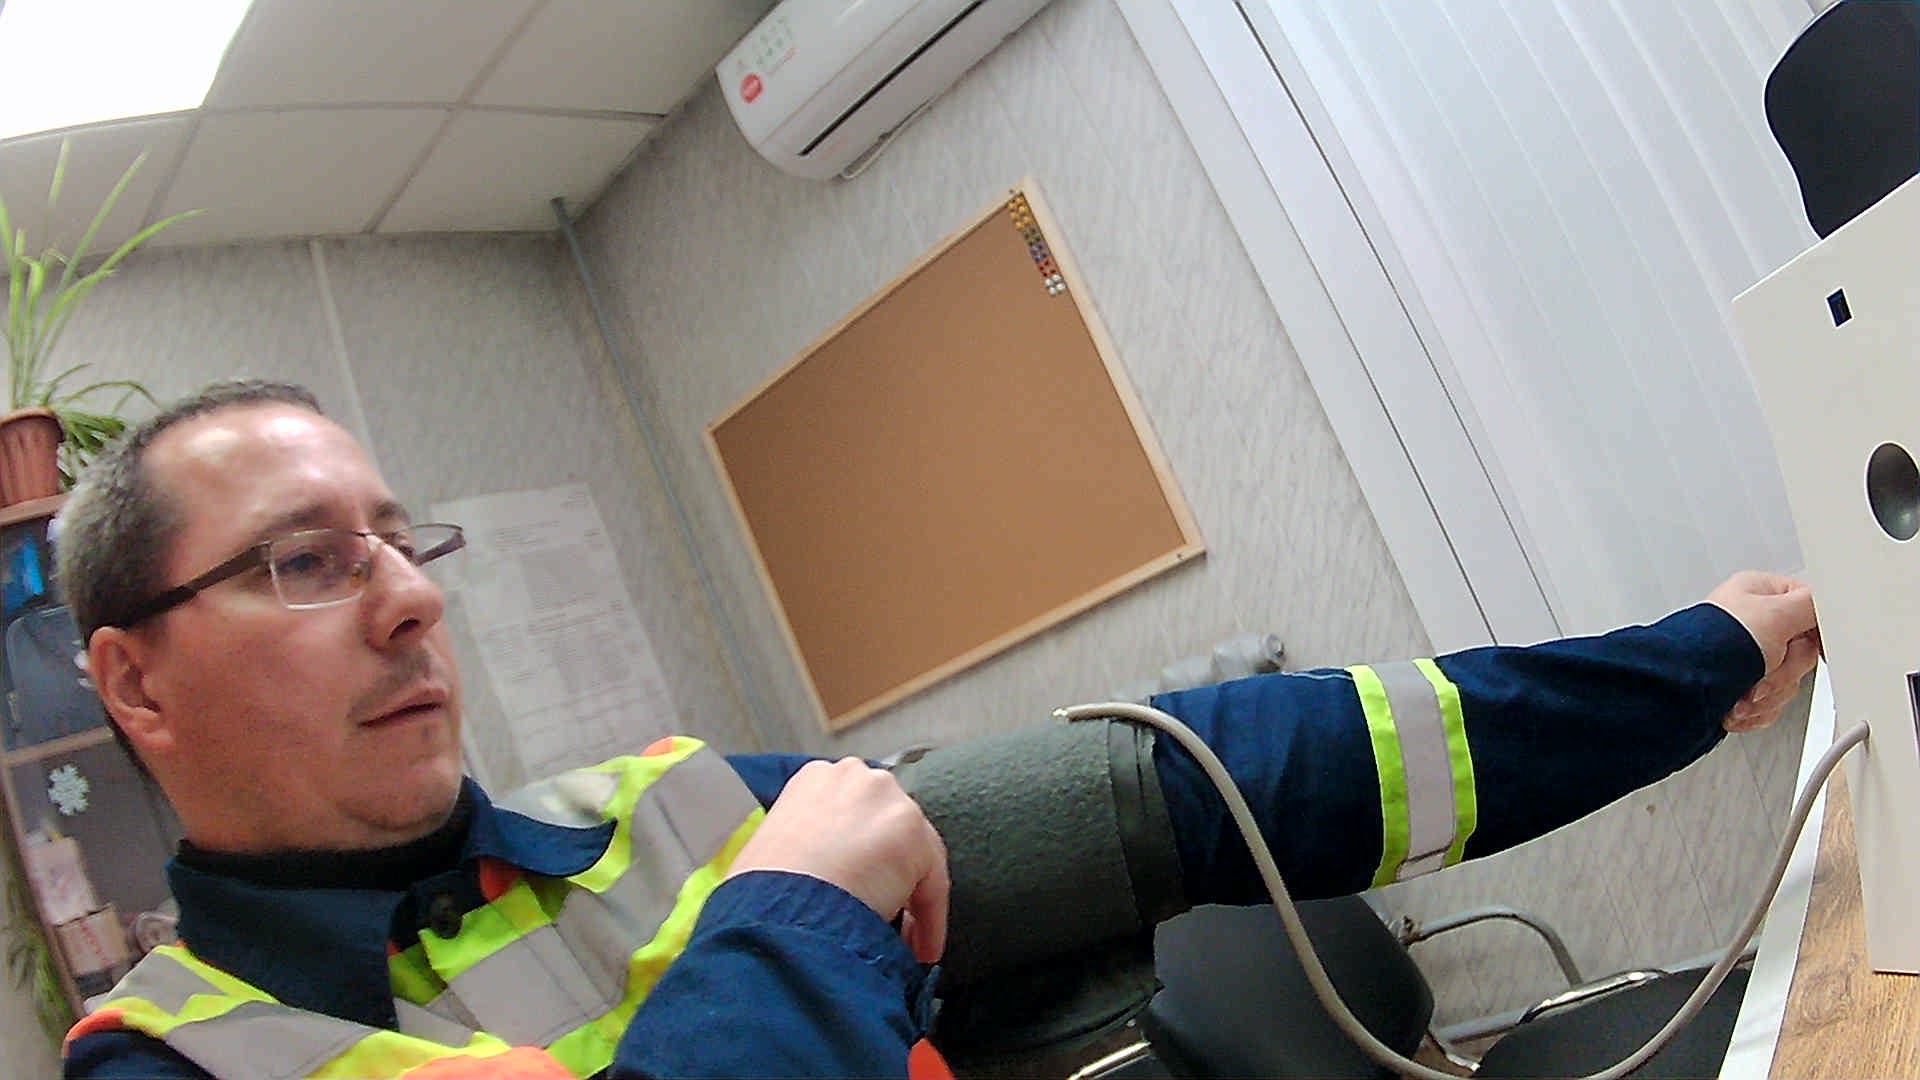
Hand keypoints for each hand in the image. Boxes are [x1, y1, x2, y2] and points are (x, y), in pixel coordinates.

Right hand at [726, 757, 949, 961]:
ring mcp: (891, 804)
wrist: (777, 909)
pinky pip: (933, 886)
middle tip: (881, 911)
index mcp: (817, 778)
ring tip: (900, 938)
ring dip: (908, 896)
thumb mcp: (771, 848)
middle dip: (887, 870)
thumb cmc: (762, 891)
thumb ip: (801, 847)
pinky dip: (930, 920)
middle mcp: (859, 778)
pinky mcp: (917, 838)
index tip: (856, 887)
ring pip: (915, 856)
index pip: (853, 815)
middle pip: (888, 829)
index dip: (858, 856)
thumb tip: (815, 876)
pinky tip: (920, 949)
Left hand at [1705, 570, 1820, 731]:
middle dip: (1784, 671)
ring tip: (1745, 692)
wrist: (1685, 692)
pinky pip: (1771, 703)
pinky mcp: (1741, 687)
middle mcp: (1752, 625)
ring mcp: (1746, 658)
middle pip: (1801, 652)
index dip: (1814, 635)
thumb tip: (1828, 601)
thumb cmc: (1717, 646)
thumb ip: (1812, 604)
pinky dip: (1758, 710)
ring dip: (1769, 693)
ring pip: (1788, 682)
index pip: (1808, 611)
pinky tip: (1739, 706)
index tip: (1813, 648)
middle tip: (1765, 668)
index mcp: (1759, 596)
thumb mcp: (1776, 614)